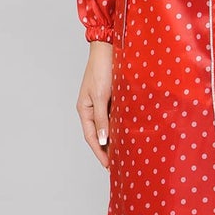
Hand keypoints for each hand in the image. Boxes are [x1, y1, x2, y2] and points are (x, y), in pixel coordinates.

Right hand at [78, 41, 114, 168]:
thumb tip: (102, 140)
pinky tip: (130, 133)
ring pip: (109, 126)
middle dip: (107, 149)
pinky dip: (121, 126)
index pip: (92, 137)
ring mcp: (102, 103)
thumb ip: (102, 118)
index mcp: (85, 110)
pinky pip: (117, 116)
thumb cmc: (101, 69)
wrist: (109, 48)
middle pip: (99, 134)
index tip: (108, 166)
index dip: (100, 152)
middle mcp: (93, 109)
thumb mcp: (101, 95)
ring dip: (115, 139)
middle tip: (119, 164)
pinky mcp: (113, 97)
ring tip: (126, 153)